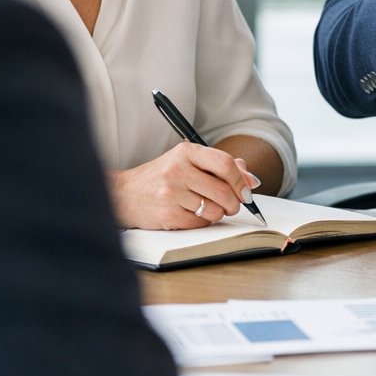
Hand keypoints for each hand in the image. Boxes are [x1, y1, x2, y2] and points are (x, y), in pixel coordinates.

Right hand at [107, 143, 257, 229]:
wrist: (124, 194)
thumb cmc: (161, 177)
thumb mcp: (187, 161)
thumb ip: (220, 166)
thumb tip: (251, 179)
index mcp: (186, 152)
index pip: (224, 164)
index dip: (241, 180)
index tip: (247, 191)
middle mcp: (177, 170)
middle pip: (223, 190)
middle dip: (235, 202)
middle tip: (233, 205)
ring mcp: (171, 193)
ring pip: (214, 210)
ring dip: (218, 213)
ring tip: (208, 208)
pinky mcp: (167, 214)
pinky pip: (200, 223)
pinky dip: (202, 222)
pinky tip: (192, 214)